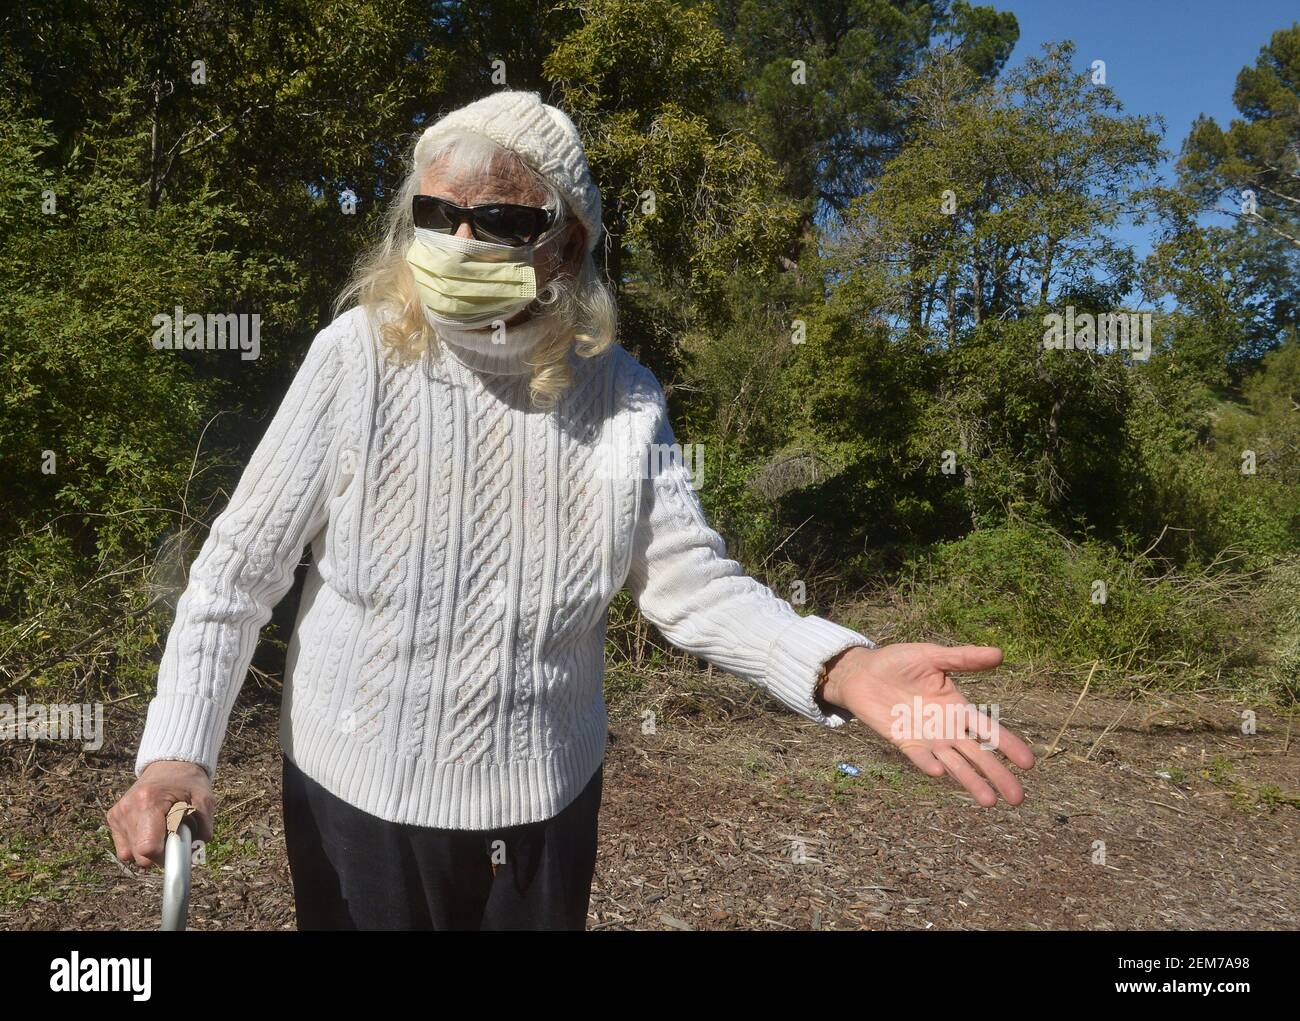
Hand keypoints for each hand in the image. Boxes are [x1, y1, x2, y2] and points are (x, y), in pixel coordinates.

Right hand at [107, 760, 214, 866]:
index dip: (166, 856)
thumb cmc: (189, 783)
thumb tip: (195, 852)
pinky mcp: (113, 817)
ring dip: (149, 849)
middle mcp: (128, 808)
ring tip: (162, 829)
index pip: (148, 848)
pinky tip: (151, 829)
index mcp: (149, 802)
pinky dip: (138, 844)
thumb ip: (204, 826)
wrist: (169, 765)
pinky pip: (124, 848)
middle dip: (159, 854)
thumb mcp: (205, 799)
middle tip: (174, 836)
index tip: (178, 847)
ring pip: (130, 855)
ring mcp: (118, 813)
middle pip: (139, 856)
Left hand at [820, 643, 1034, 806]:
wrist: (863, 672)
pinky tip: (940, 773)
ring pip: (954, 764)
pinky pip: (920, 757)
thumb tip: (999, 653)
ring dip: (970, 781)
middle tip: (1017, 799)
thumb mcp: (933, 656)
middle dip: (997, 774)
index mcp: (959, 707)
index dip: (1008, 745)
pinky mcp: (904, 743)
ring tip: (989, 802)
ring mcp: (927, 739)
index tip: (1029, 763)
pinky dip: (929, 764)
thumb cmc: (900, 662)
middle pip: (978, 755)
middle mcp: (947, 728)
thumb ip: (963, 658)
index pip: (990, 729)